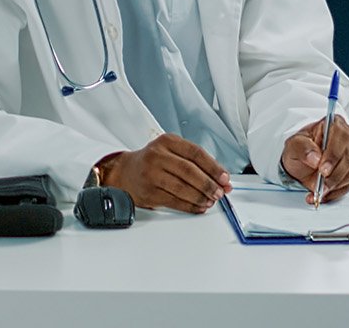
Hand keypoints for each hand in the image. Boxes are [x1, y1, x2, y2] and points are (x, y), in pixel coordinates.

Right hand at [99, 134, 231, 213]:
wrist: (124, 172)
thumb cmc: (153, 162)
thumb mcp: (171, 151)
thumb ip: (195, 162)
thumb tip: (220, 178)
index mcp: (167, 142)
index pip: (196, 153)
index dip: (213, 167)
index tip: (224, 178)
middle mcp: (158, 156)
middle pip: (190, 171)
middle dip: (208, 184)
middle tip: (219, 192)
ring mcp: (151, 174)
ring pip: (182, 188)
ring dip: (200, 197)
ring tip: (210, 200)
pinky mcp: (148, 192)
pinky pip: (174, 201)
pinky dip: (190, 206)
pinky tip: (199, 207)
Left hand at [280, 115, 348, 204]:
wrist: (303, 162)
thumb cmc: (301, 149)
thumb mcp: (294, 145)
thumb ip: (303, 148)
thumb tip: (315, 158)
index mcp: (335, 124)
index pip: (341, 137)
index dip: (333, 155)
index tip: (322, 169)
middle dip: (334, 174)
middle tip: (321, 185)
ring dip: (336, 185)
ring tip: (319, 191)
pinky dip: (337, 191)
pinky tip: (325, 194)